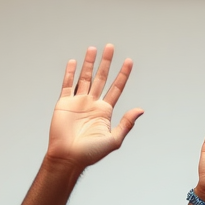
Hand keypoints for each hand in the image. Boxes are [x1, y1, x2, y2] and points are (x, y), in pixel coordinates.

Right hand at [47, 45, 143, 168]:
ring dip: (89, 63)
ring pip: (85, 78)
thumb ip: (126, 124)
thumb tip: (140, 110)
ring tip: (94, 49)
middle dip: (106, 63)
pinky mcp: (64, 103)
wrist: (68, 157)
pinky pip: (67, 85)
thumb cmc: (90, 153)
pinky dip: (70, 73)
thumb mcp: (114, 140)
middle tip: (110, 47)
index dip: (123, 75)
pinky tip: (74, 62)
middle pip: (101, 78)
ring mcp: (78, 102)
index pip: (116, 88)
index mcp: (105, 112)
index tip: (129, 61)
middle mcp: (92, 104)